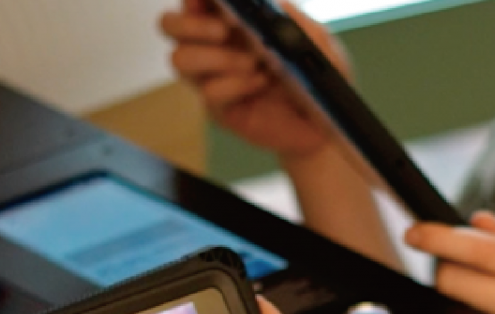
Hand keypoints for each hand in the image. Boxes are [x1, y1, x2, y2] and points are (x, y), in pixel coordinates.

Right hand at [159, 0, 345, 159]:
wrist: (326, 120)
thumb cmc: (316, 73)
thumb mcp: (314, 36)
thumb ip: (287, 16)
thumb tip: (264, 3)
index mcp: (230, 20)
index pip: (195, 0)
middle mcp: (213, 46)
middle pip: (168, 25)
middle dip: (190, 23)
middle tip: (224, 31)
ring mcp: (212, 78)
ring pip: (179, 59)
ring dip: (216, 57)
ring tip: (253, 61)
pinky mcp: (219, 108)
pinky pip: (209, 91)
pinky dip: (236, 83)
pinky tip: (260, 82)